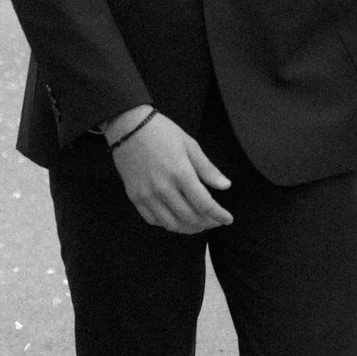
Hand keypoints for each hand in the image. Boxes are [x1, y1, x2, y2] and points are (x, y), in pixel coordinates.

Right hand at [107, 110, 233, 232]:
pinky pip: (154, 220)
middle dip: (207, 224)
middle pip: (190, 218)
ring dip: (188, 228)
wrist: (128, 127)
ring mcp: (147, 195)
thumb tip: (226, 186)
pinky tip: (177, 218)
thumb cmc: (162, 133)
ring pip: (172, 224)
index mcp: (181, 173)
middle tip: (214, 221)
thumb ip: (208, 169)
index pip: (204, 204)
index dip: (219, 215)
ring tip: (198, 223)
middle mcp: (163, 188)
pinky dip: (169, 224)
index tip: (228, 220)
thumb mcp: (190, 145)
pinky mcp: (135, 198)